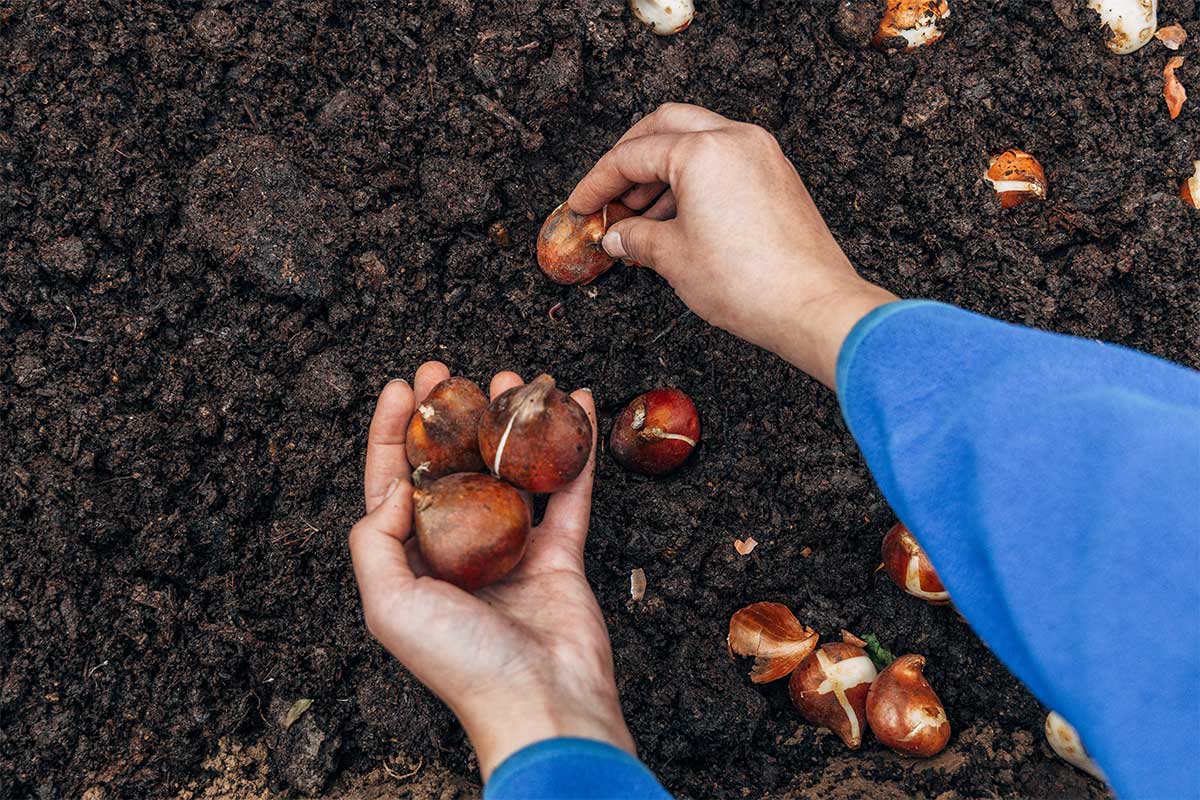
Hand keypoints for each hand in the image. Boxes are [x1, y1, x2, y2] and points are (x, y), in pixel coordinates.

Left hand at [348, 362, 634, 779]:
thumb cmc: (461, 663)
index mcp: (412, 563)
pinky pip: (569, 491)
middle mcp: (459, 551)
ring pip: (509, 471)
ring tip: (512, 377)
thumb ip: (376, 542)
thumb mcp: (390, 605)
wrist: (542, 703)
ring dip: (509, 423)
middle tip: (453, 371)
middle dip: (451, 416)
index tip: (404, 387)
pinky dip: (575, 451)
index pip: (396, 482)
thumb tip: (397, 486)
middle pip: (453, 467)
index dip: (395, 432)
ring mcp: (512, 550)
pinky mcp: (560, 554)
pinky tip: (581, 405)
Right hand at [568, 103, 897, 388]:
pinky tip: (675, 220)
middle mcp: (736, 139)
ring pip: (697, 142)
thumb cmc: (749, 282)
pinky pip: (724, 162)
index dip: (598, 182)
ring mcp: (761, 154)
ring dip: (662, 172)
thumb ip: (637, 237)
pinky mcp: (777, 177)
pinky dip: (694, 181)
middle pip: (665, 127)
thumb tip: (619, 236)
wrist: (812, 307)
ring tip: (637, 218)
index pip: (633, 155)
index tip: (581, 204)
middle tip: (608, 193)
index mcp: (703, 150)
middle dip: (629, 158)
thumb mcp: (674, 258)